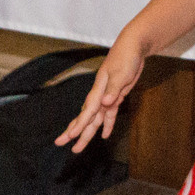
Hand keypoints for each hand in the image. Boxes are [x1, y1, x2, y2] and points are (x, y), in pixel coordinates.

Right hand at [55, 30, 145, 151]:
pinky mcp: (116, 97)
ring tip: (77, 147)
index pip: (88, 111)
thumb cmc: (125, 57)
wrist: (133, 47)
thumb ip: (113, 89)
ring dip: (87, 133)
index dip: (80, 124)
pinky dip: (107, 125)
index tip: (71, 136)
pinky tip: (105, 135)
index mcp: (99, 90)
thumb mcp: (121, 73)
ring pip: (95, 120)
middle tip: (60, 143)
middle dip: (75, 132)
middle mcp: (100, 96)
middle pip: (86, 118)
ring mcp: (107, 97)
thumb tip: (106, 103)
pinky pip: (109, 115)